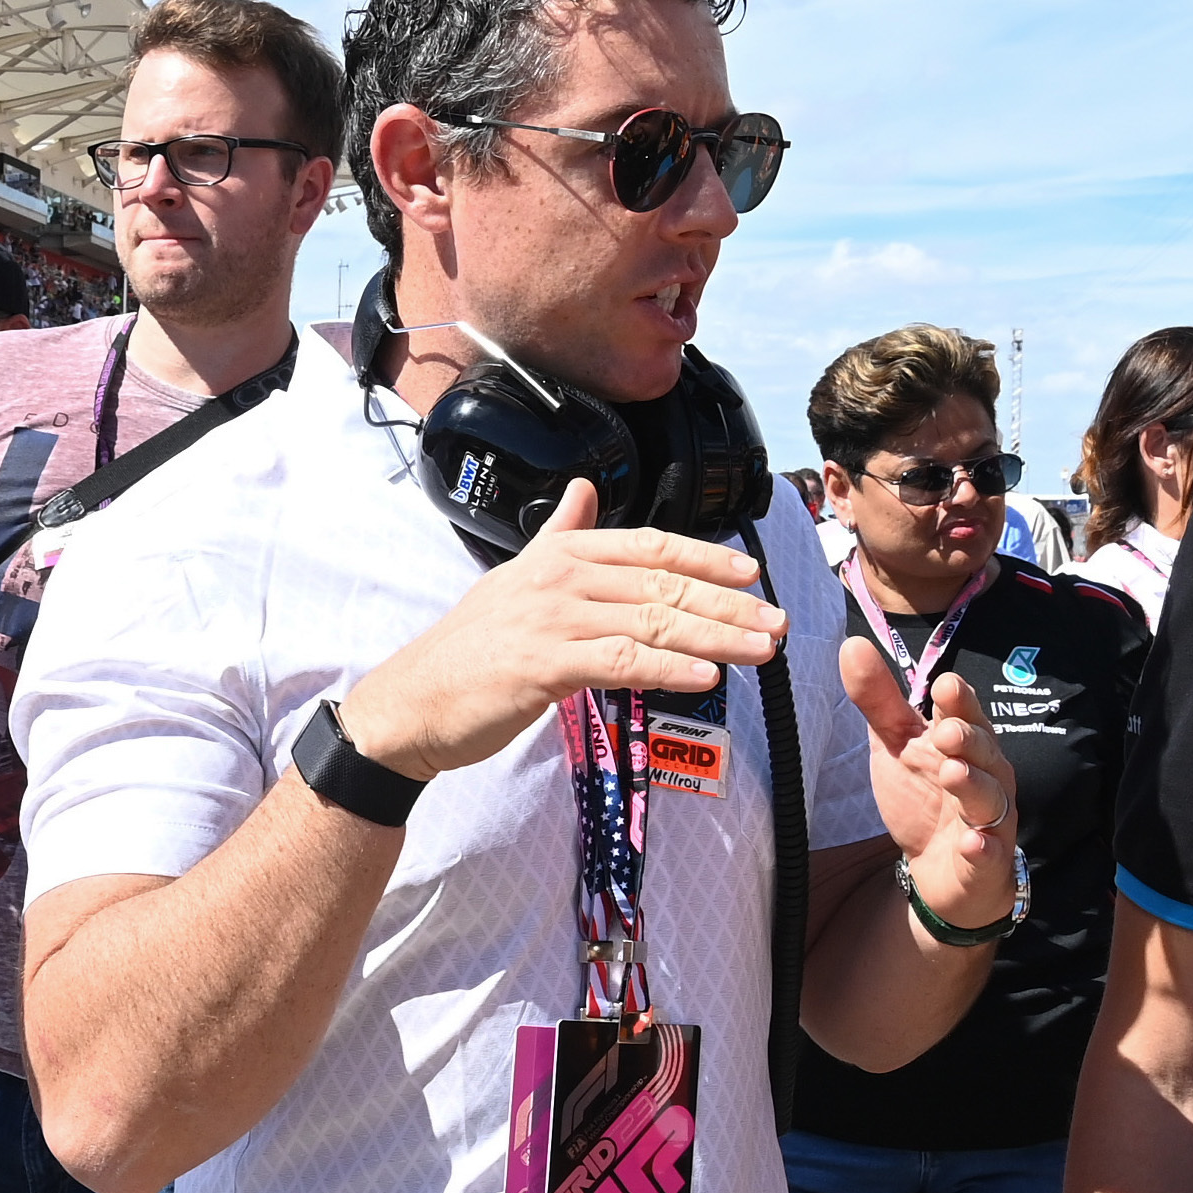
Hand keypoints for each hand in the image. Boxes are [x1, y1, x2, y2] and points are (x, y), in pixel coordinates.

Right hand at [333, 481, 786, 782]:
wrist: (415, 701)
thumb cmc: (470, 650)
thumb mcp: (515, 578)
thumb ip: (558, 535)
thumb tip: (582, 491)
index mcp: (560, 552)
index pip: (649, 546)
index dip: (706, 557)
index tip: (753, 574)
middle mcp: (560, 576)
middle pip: (662, 583)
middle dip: (728, 603)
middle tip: (778, 621)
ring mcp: (552, 618)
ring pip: (653, 621)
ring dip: (716, 637)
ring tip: (762, 650)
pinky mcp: (545, 664)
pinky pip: (622, 661)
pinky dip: (669, 667)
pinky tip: (706, 676)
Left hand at [840, 643, 1020, 926]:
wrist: (937, 868)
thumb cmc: (923, 796)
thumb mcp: (895, 745)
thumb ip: (878, 700)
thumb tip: (851, 645)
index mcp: (964, 742)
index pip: (966, 715)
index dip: (959, 702)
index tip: (945, 686)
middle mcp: (986, 774)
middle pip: (983, 751)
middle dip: (968, 739)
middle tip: (945, 732)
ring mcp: (990, 818)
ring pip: (990, 798)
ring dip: (973, 785)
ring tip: (953, 773)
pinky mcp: (988, 858)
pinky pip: (990, 851)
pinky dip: (983, 847)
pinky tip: (972, 843)